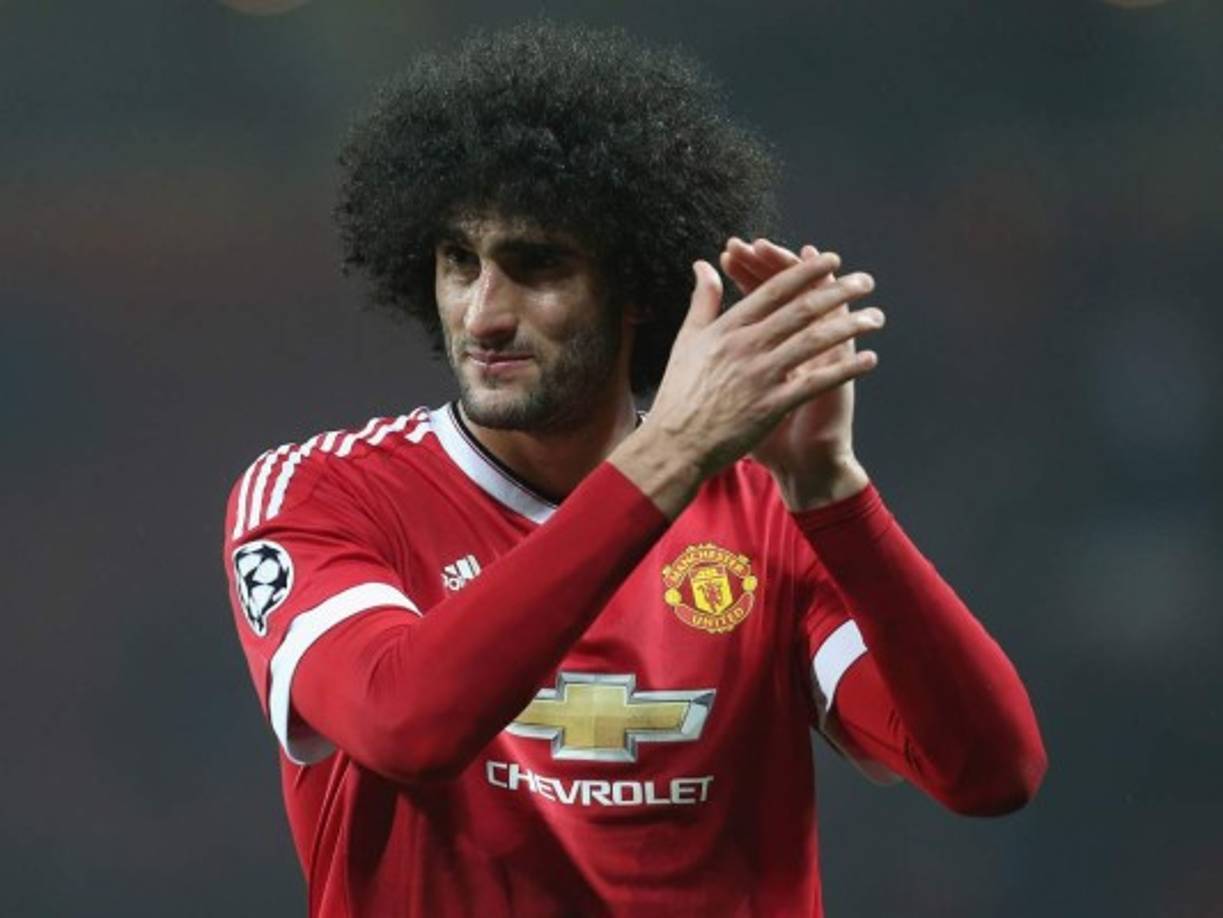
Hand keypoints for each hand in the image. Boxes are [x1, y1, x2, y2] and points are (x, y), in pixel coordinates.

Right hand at [610, 246, 881, 517]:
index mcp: (727, 329)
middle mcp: (746, 347)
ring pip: (814, 342)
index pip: (773, 290)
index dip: (805, 272)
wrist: (675, 445)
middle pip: (801, 310)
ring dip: (849, 327)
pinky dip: (845, 370)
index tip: (831, 260)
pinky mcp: (771, 406)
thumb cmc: (679, 395)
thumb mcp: (687, 341)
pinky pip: (816, 383)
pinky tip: (869, 360)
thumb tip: (703, 265)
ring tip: (876, 317)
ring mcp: (760, 376)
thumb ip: (701, 301)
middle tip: (865, 281)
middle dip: (838, 292)